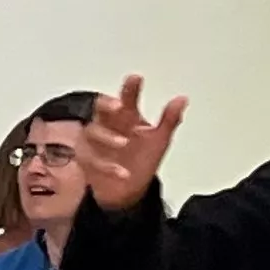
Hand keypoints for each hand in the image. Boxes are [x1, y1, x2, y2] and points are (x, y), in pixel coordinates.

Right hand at [79, 75, 185, 212]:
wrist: (128, 190)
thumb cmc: (141, 159)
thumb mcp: (159, 140)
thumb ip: (169, 120)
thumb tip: (182, 99)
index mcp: (126, 116)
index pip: (126, 97)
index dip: (129, 88)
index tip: (136, 79)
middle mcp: (107, 125)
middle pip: (99, 107)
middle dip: (107, 104)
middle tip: (119, 105)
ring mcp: (94, 142)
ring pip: (92, 132)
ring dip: (107, 136)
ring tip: (124, 143)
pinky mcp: (86, 161)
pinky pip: (91, 160)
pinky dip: (107, 167)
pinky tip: (122, 173)